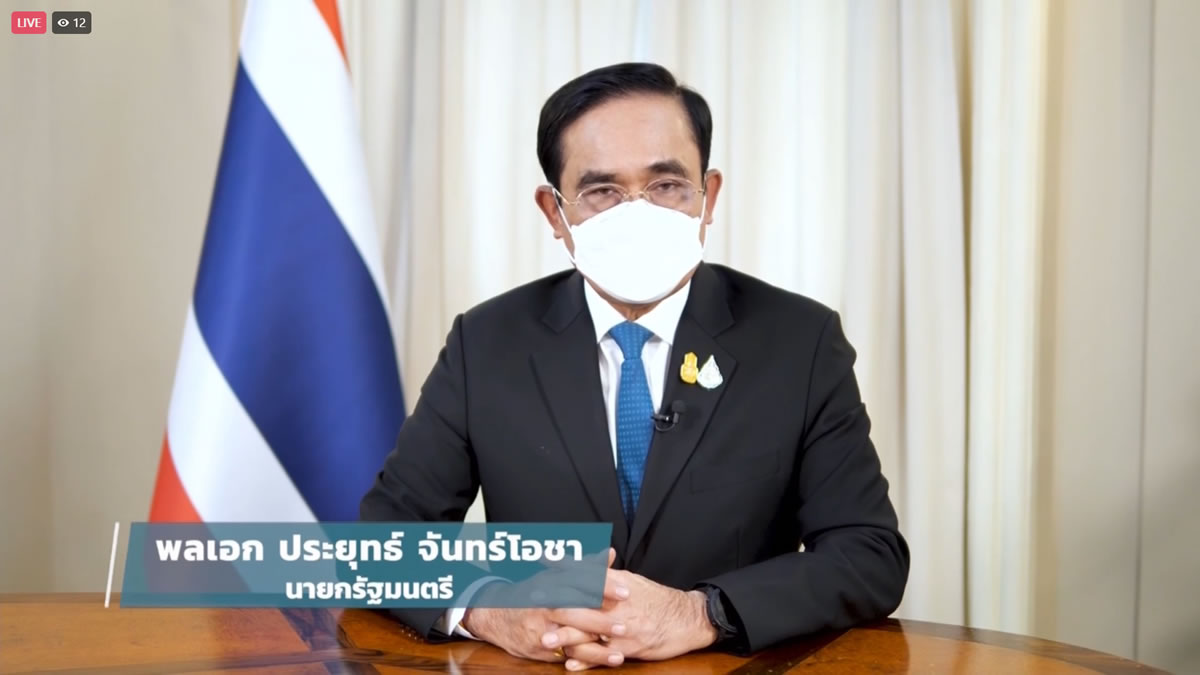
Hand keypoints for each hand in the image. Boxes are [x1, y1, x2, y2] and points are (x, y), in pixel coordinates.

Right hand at [463, 549, 629, 664]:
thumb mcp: (556, 576)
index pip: (579, 583)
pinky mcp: (537, 648)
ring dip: (594, 649)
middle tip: (624, 625)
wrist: (496, 615)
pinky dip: (582, 660)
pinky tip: (600, 662)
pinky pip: (562, 655)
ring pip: (568, 637)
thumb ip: (587, 568)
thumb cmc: (535, 593)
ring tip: (618, 655)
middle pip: (573, 611)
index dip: (603, 587)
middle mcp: (543, 604)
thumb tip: (611, 553)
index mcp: (551, 583)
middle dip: (599, 620)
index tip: (626, 592)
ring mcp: (539, 627)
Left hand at [543, 569, 717, 669]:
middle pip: (584, 602)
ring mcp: (624, 628)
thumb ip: (606, 573)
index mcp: (618, 584)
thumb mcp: (630, 581)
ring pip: (590, 632)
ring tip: (544, 639)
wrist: (686, 619)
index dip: (565, 565)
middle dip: (557, 601)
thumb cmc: (655, 599)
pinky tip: (570, 664)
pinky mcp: (630, 648)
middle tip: (532, 600)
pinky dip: (586, 660)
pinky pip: (604, 656)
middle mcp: (619, 605)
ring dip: (566, 636)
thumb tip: (585, 562)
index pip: (587, 571)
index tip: (543, 559)